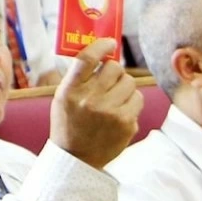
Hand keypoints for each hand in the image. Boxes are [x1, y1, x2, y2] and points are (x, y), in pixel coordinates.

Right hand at [48, 39, 141, 168]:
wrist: (76, 158)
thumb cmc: (69, 123)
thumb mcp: (63, 98)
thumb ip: (79, 78)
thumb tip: (103, 53)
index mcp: (69, 91)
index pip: (87, 59)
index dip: (100, 46)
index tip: (109, 43)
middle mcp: (89, 100)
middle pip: (114, 68)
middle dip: (114, 71)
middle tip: (109, 81)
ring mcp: (110, 112)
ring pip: (130, 82)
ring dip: (124, 87)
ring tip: (114, 99)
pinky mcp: (126, 123)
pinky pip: (138, 99)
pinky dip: (131, 102)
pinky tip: (120, 112)